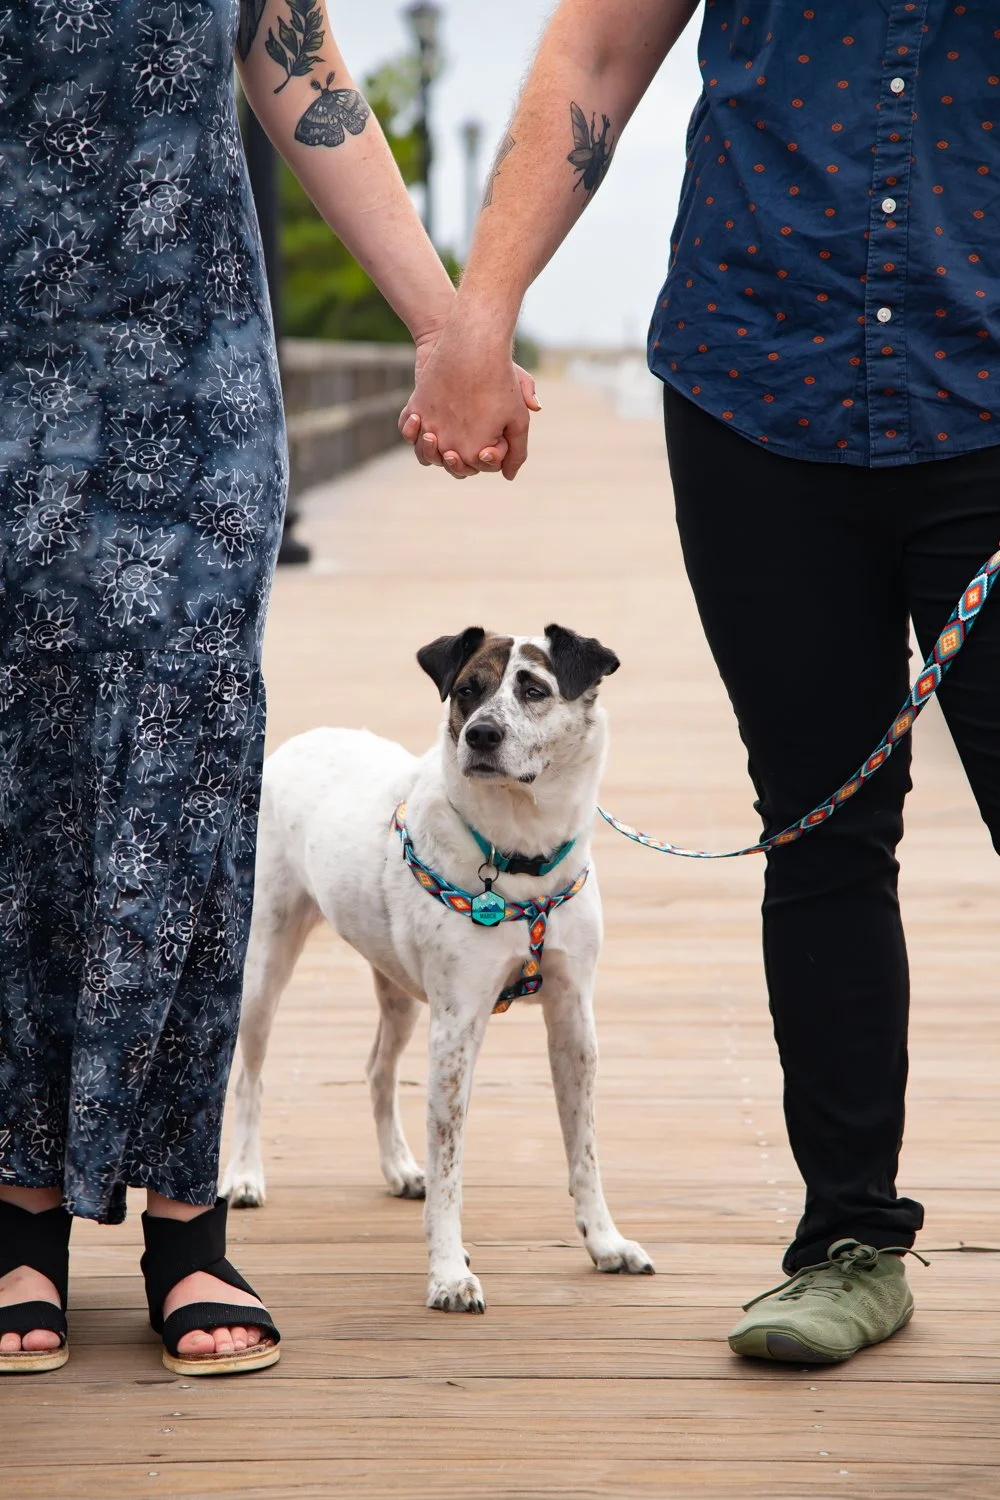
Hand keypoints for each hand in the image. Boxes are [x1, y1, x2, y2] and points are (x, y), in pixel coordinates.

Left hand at [401, 317, 540, 480]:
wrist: (462, 344)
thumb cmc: (493, 367)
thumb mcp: (517, 382)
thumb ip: (528, 397)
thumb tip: (537, 409)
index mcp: (485, 441)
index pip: (483, 464)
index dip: (484, 462)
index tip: (485, 452)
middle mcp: (461, 441)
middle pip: (454, 467)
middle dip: (453, 463)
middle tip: (451, 453)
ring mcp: (437, 430)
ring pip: (427, 456)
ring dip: (427, 452)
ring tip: (430, 437)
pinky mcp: (418, 415)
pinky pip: (408, 432)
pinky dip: (409, 430)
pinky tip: (416, 418)